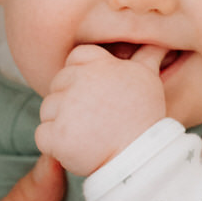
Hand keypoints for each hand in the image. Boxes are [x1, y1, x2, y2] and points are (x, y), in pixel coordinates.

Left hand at [36, 44, 167, 174]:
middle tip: (94, 119)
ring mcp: (65, 107)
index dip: (81, 75)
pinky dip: (54, 145)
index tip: (95, 95)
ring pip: (47, 109)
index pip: (76, 57)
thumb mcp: (148, 79)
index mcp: (99, 64)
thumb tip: (159, 40)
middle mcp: (80, 80)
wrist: (140, 160)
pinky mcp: (55, 134)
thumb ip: (146, 55)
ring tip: (87, 134)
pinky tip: (76, 147)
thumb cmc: (144, 118)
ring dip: (60, 123)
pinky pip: (42, 135)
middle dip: (70, 101)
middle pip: (58, 84)